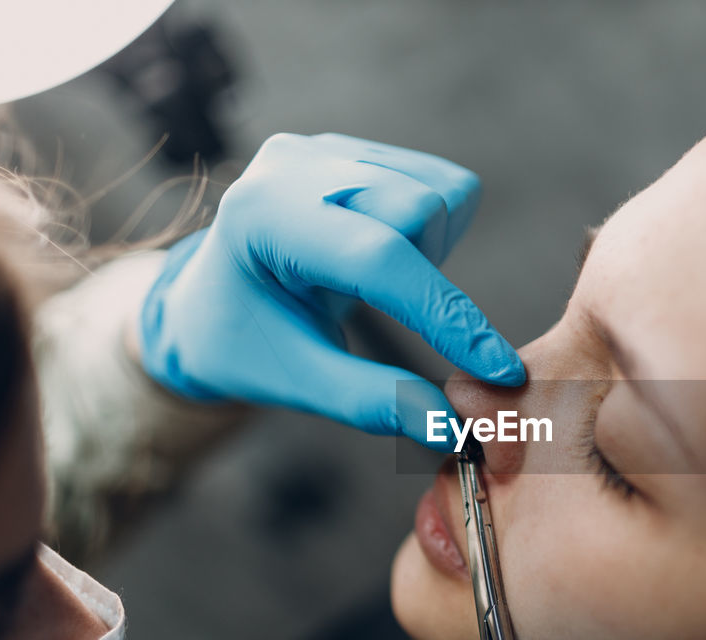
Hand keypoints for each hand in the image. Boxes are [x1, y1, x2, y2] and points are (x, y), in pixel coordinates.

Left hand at [138, 132, 524, 446]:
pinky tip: (385, 257)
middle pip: (420, 209)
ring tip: (377, 287)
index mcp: (262, 216)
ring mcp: (324, 147)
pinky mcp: (353, 148)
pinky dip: (432, 232)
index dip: (445, 315)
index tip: (497, 368)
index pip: (378, 258)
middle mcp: (293, 164)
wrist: (207, 304)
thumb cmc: (243, 343)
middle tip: (386, 316)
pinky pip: (439, 182)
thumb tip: (449, 425)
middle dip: (428, 276)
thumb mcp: (296, 382)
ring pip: (438, 192)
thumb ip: (370, 402)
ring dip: (430, 252)